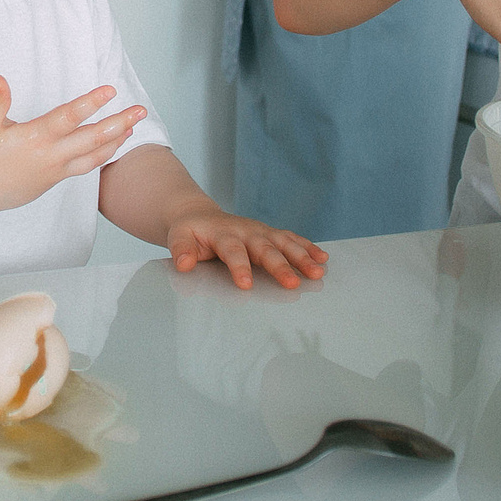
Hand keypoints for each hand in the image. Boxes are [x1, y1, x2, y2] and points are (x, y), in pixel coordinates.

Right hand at [0, 74, 145, 214]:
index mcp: (36, 138)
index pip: (69, 117)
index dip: (90, 103)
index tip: (110, 90)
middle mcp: (51, 154)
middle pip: (92, 137)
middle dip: (119, 122)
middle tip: (140, 110)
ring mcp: (55, 170)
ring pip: (93, 155)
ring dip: (116, 140)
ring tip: (133, 127)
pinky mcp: (54, 179)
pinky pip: (85, 167)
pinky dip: (102, 155)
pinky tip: (111, 146)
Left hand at [165, 209, 327, 289]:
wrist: (199, 215)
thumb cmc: (190, 231)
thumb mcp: (178, 238)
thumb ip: (181, 250)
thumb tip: (184, 264)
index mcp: (223, 234)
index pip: (233, 251)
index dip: (240, 267)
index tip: (246, 285)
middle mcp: (246, 231)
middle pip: (265, 249)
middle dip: (280, 266)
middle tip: (293, 283)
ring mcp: (261, 231)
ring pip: (284, 243)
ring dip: (302, 257)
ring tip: (317, 271)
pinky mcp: (270, 234)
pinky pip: (291, 239)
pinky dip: (307, 247)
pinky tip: (322, 258)